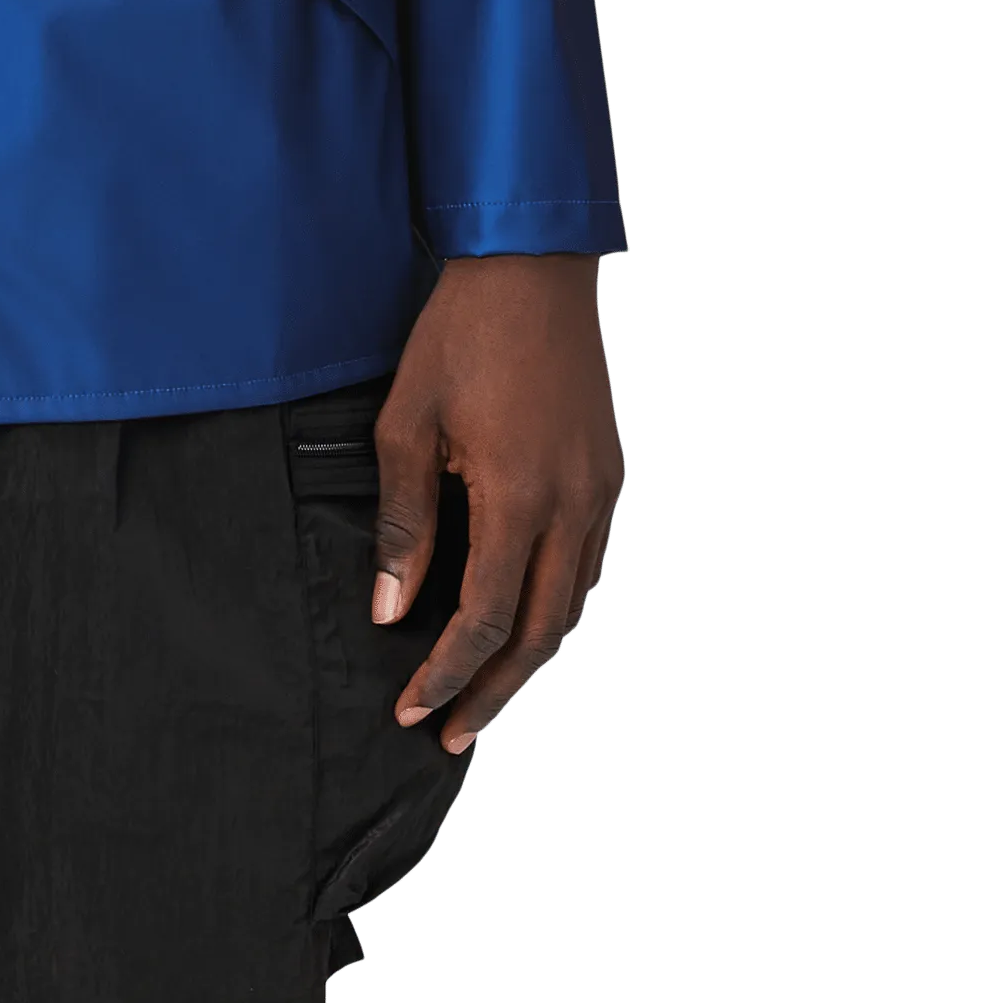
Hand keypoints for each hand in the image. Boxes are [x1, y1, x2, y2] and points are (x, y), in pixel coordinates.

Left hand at [374, 254, 625, 752]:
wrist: (532, 266)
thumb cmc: (459, 335)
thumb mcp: (407, 425)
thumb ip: (404, 524)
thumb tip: (391, 610)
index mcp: (519, 496)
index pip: (482, 618)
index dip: (445, 674)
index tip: (411, 711)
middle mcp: (574, 505)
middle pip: (539, 632)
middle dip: (494, 693)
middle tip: (453, 736)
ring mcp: (602, 491)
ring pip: (574, 607)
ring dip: (531, 660)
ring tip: (488, 699)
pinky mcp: (610, 475)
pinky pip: (591, 567)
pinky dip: (558, 612)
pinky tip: (528, 627)